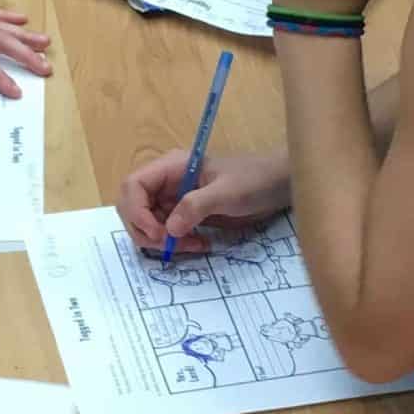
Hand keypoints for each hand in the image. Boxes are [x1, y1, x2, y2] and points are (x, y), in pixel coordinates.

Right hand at [118, 148, 290, 257]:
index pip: (134, 185)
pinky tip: (197, 245)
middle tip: (170, 245)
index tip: (157, 233)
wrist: (279, 185)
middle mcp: (167, 182)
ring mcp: (175, 198)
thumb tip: (168, 229)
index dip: (136, 211)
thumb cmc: (255, 180)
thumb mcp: (227, 192)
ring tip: (191, 246)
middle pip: (134, 207)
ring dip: (162, 240)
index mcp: (172, 167)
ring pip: (148, 223)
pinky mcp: (186, 214)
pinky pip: (167, 231)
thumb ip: (196, 206)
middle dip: (146, 230)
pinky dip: (175, 243)